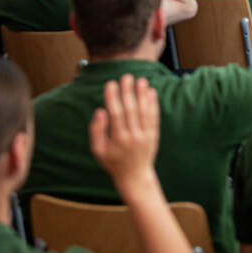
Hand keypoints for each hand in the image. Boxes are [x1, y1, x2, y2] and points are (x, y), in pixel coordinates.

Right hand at [89, 75, 159, 191]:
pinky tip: (151, 92)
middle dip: (128, 92)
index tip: (110, 84)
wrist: (134, 176)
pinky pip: (154, 117)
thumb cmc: (113, 162)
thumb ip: (97, 131)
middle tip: (126, 76)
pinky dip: (153, 104)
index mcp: (118, 139)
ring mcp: (145, 136)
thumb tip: (100, 111)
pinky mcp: (154, 135)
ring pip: (144, 112)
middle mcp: (133, 136)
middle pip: (131, 110)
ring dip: (143, 95)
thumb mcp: (98, 150)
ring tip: (141, 80)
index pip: (116, 114)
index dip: (113, 98)